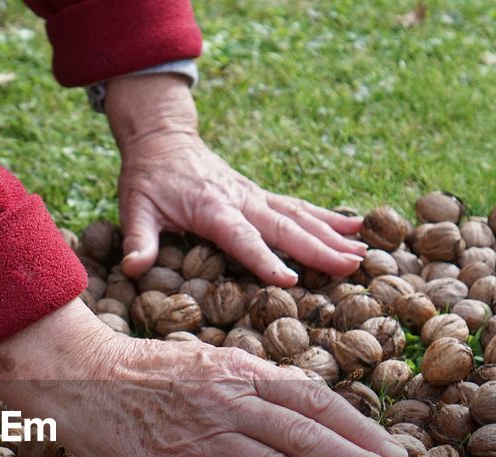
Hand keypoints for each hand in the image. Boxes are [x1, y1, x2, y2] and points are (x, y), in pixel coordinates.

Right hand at [0, 300, 414, 456]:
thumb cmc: (144, 373)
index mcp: (239, 370)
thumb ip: (252, 389)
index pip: (313, 400)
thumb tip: (303, 415)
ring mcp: (200, 437)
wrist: (76, 377)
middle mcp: (227, 401)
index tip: (392, 454)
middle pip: (306, 435)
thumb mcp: (206, 365)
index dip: (357, 429)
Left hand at [105, 73, 365, 282]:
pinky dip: (327, 217)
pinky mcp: (260, 196)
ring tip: (362, 251)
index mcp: (212, 208)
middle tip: (349, 266)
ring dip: (331, 234)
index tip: (289, 279)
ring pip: (299, 215)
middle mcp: (241, 200)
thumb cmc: (147, 178)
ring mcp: (255, 196)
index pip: (242, 238)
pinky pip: (298, 207)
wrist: (163, 139)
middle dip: (318, 248)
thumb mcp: (135, 207)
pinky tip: (355, 227)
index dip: (264, 259)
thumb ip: (138, 239)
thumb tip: (132, 267)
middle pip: (284, 227)